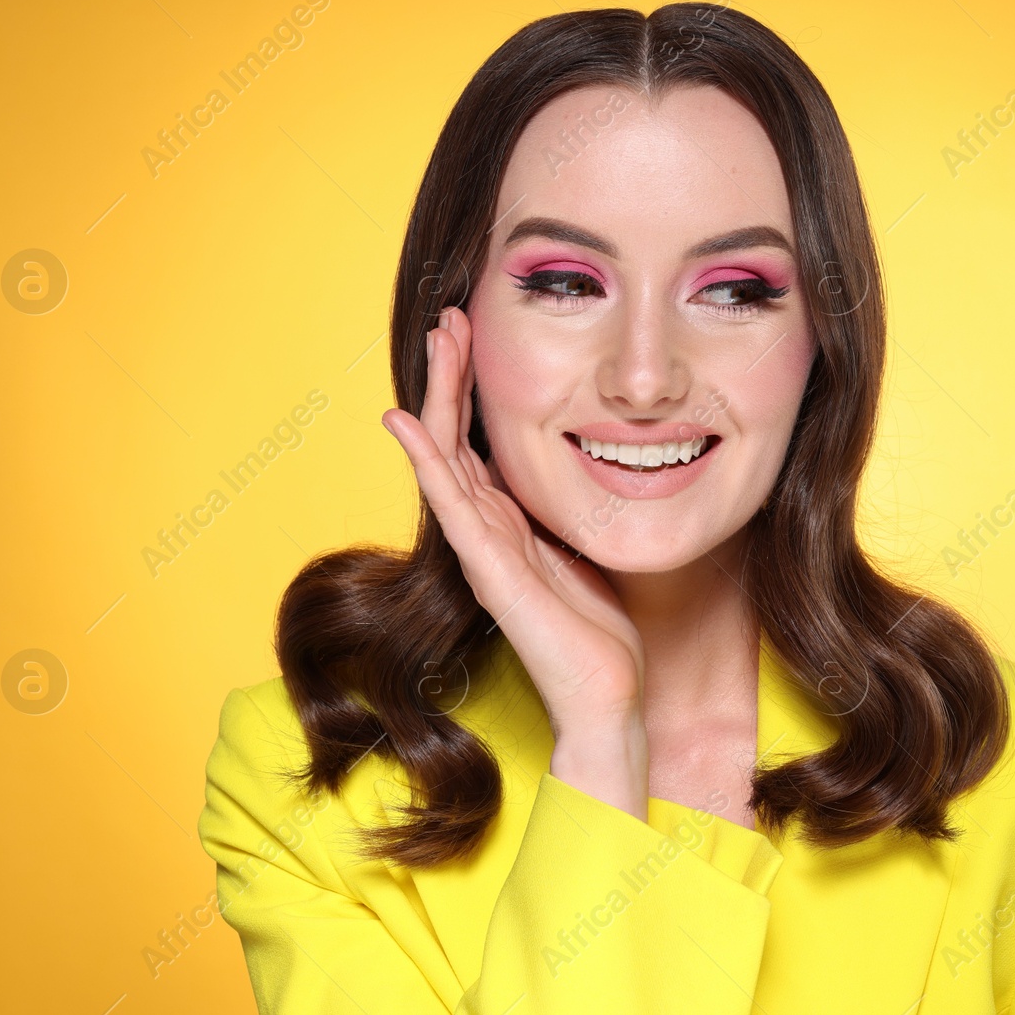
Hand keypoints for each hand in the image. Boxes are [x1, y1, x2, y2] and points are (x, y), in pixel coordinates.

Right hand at [381, 306, 647, 815]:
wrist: (606, 695)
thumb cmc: (599, 630)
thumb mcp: (585, 548)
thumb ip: (565, 510)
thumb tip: (573, 465)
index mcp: (511, 523)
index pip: (479, 443)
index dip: (473, 389)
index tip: (474, 334)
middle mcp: (489, 530)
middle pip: (458, 439)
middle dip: (454, 377)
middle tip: (449, 318)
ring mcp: (484, 549)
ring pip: (449, 459)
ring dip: (439, 398)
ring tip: (434, 345)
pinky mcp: (491, 571)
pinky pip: (453, 504)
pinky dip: (428, 461)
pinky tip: (408, 423)